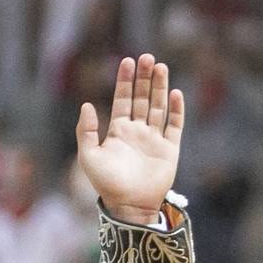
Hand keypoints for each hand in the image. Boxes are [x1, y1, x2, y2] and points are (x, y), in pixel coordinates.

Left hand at [75, 54, 182, 225]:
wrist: (129, 205)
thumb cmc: (106, 183)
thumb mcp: (89, 156)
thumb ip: (86, 131)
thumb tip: (87, 104)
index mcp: (118, 131)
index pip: (123, 99)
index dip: (125, 81)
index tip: (127, 61)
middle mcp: (137, 131)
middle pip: (142, 98)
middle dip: (144, 78)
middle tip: (147, 57)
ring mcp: (154, 138)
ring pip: (158, 106)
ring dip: (160, 87)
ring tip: (161, 67)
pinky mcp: (170, 148)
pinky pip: (175, 125)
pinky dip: (176, 110)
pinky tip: (175, 93)